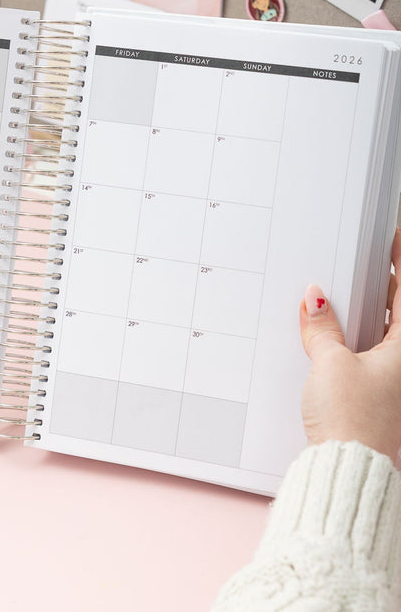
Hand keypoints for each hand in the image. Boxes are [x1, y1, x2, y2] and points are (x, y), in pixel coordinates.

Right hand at [299, 228, 400, 459]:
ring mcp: (391, 380)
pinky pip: (365, 354)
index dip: (398, 263)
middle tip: (353, 264)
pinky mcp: (375, 395)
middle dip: (375, 286)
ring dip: (359, 314)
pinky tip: (328, 337)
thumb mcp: (330, 363)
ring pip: (379, 333)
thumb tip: (316, 300)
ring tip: (334, 299)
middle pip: (394, 311)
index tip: (391, 239)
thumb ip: (322, 328)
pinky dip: (350, 340)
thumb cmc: (352, 420)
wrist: (349, 468)